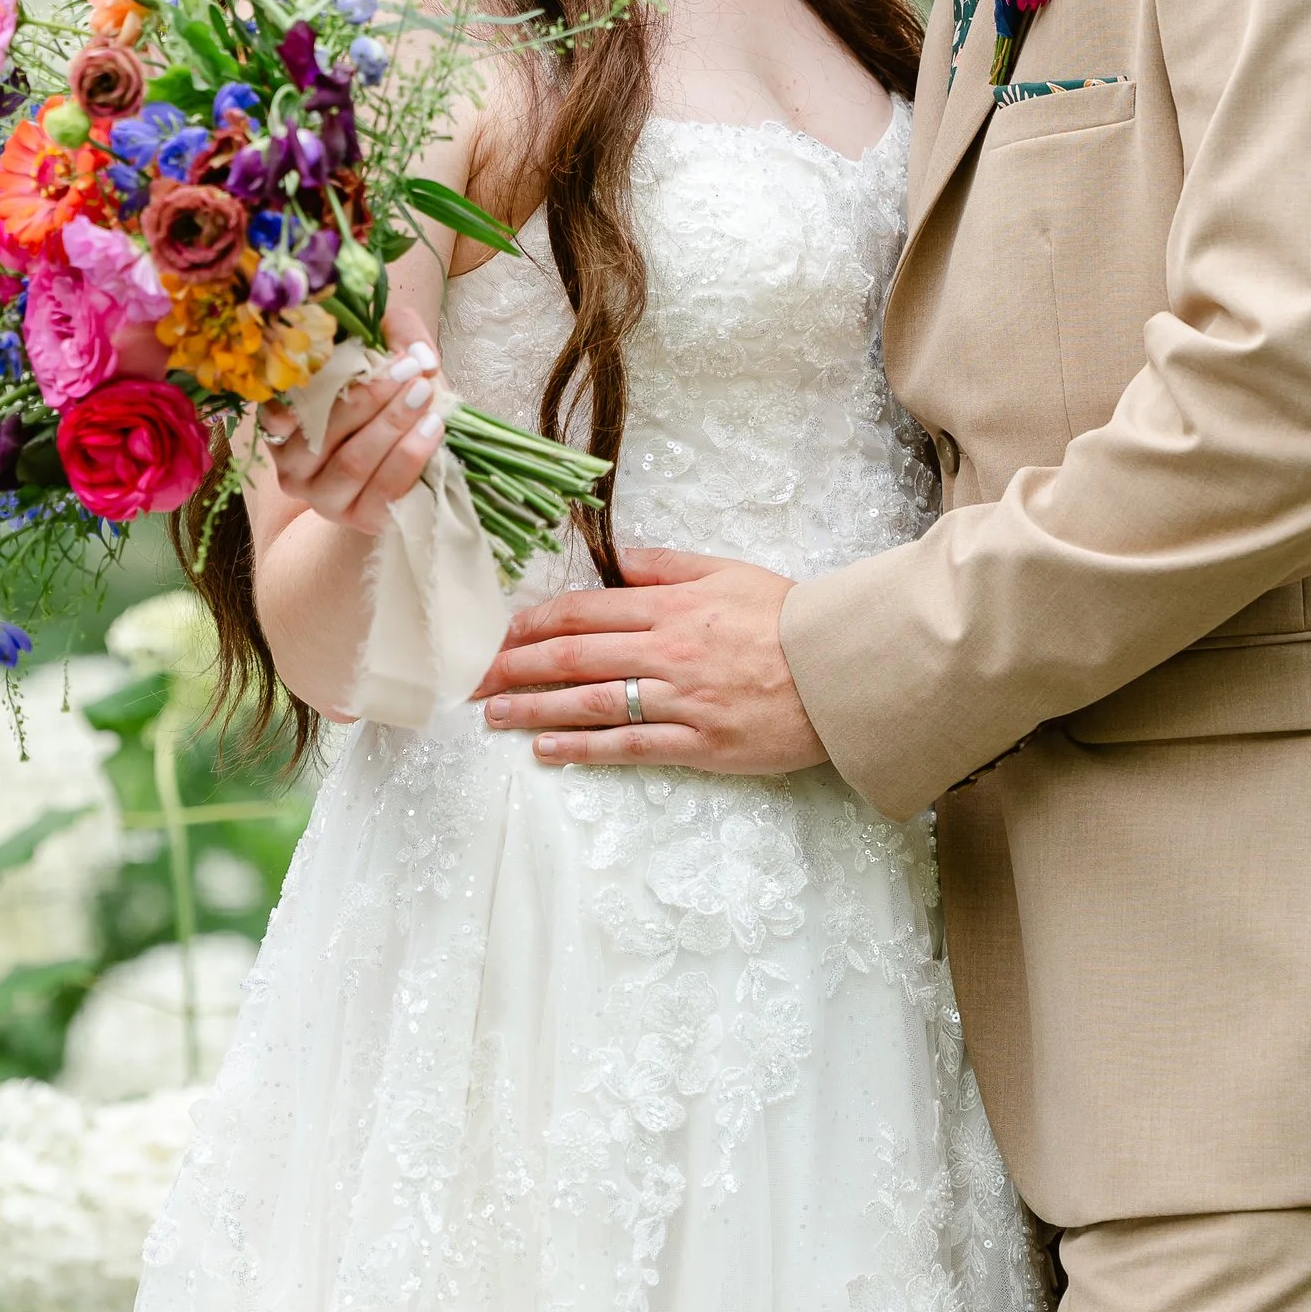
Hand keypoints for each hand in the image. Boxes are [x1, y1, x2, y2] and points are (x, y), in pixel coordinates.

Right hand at [258, 322, 444, 529]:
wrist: (406, 468)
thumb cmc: (388, 401)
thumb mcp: (387, 355)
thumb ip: (395, 332)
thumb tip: (414, 352)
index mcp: (283, 424)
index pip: (277, 409)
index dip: (314, 383)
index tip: (358, 356)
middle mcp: (292, 465)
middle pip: (323, 432)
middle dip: (370, 397)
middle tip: (409, 370)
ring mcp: (322, 498)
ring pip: (352, 463)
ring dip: (393, 425)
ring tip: (425, 395)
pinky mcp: (359, 519)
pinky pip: (383, 491)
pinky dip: (410, 456)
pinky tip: (433, 428)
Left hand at [476, 550, 825, 773]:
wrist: (841, 670)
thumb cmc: (787, 618)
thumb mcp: (727, 571)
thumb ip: (666, 566)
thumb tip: (615, 560)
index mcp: (670, 606)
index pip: (582, 611)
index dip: (531, 624)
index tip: (497, 635)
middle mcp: (665, 651)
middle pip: (572, 657)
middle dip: (513, 667)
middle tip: (469, 679)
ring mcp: (680, 700)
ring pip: (589, 702)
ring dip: (533, 708)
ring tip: (492, 713)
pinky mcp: (699, 744)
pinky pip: (628, 746)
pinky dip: (582, 749)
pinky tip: (545, 750)